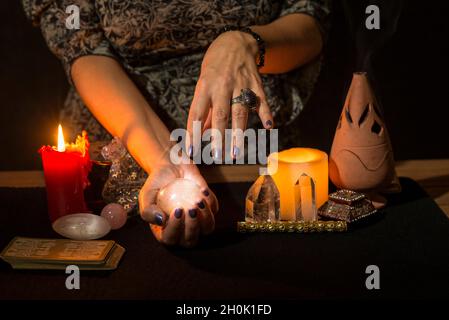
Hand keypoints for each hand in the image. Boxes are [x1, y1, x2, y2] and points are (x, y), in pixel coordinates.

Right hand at [138, 162, 217, 247]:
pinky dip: (211, 201)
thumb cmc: (156, 184)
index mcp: (165, 231)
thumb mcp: (146, 196)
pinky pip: (214, 210)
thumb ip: (148, 211)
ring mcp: (198, 220)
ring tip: (198, 202)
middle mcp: (182, 230)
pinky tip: (203, 190)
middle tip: (190, 209)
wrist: (170, 167)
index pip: (170, 239)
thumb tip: (161, 221)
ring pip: (207, 229)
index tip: (177, 211)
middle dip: (192, 227)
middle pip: (191, 240)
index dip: (175, 228)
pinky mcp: (209, 208)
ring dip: (206, 218)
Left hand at [187, 30, 272, 159]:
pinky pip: (262, 101)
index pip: (196, 113)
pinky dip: (266, 114)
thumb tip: (199, 133)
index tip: (192, 150)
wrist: (235, 41)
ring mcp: (241, 85)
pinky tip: (268, 127)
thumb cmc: (214, 66)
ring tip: (236, 152)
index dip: (193, 132)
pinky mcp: (256, 85)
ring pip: (240, 112)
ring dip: (238, 133)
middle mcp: (222, 86)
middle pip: (220, 115)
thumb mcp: (203, 83)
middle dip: (218, 137)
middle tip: (217, 156)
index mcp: (205, 86)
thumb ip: (204, 108)